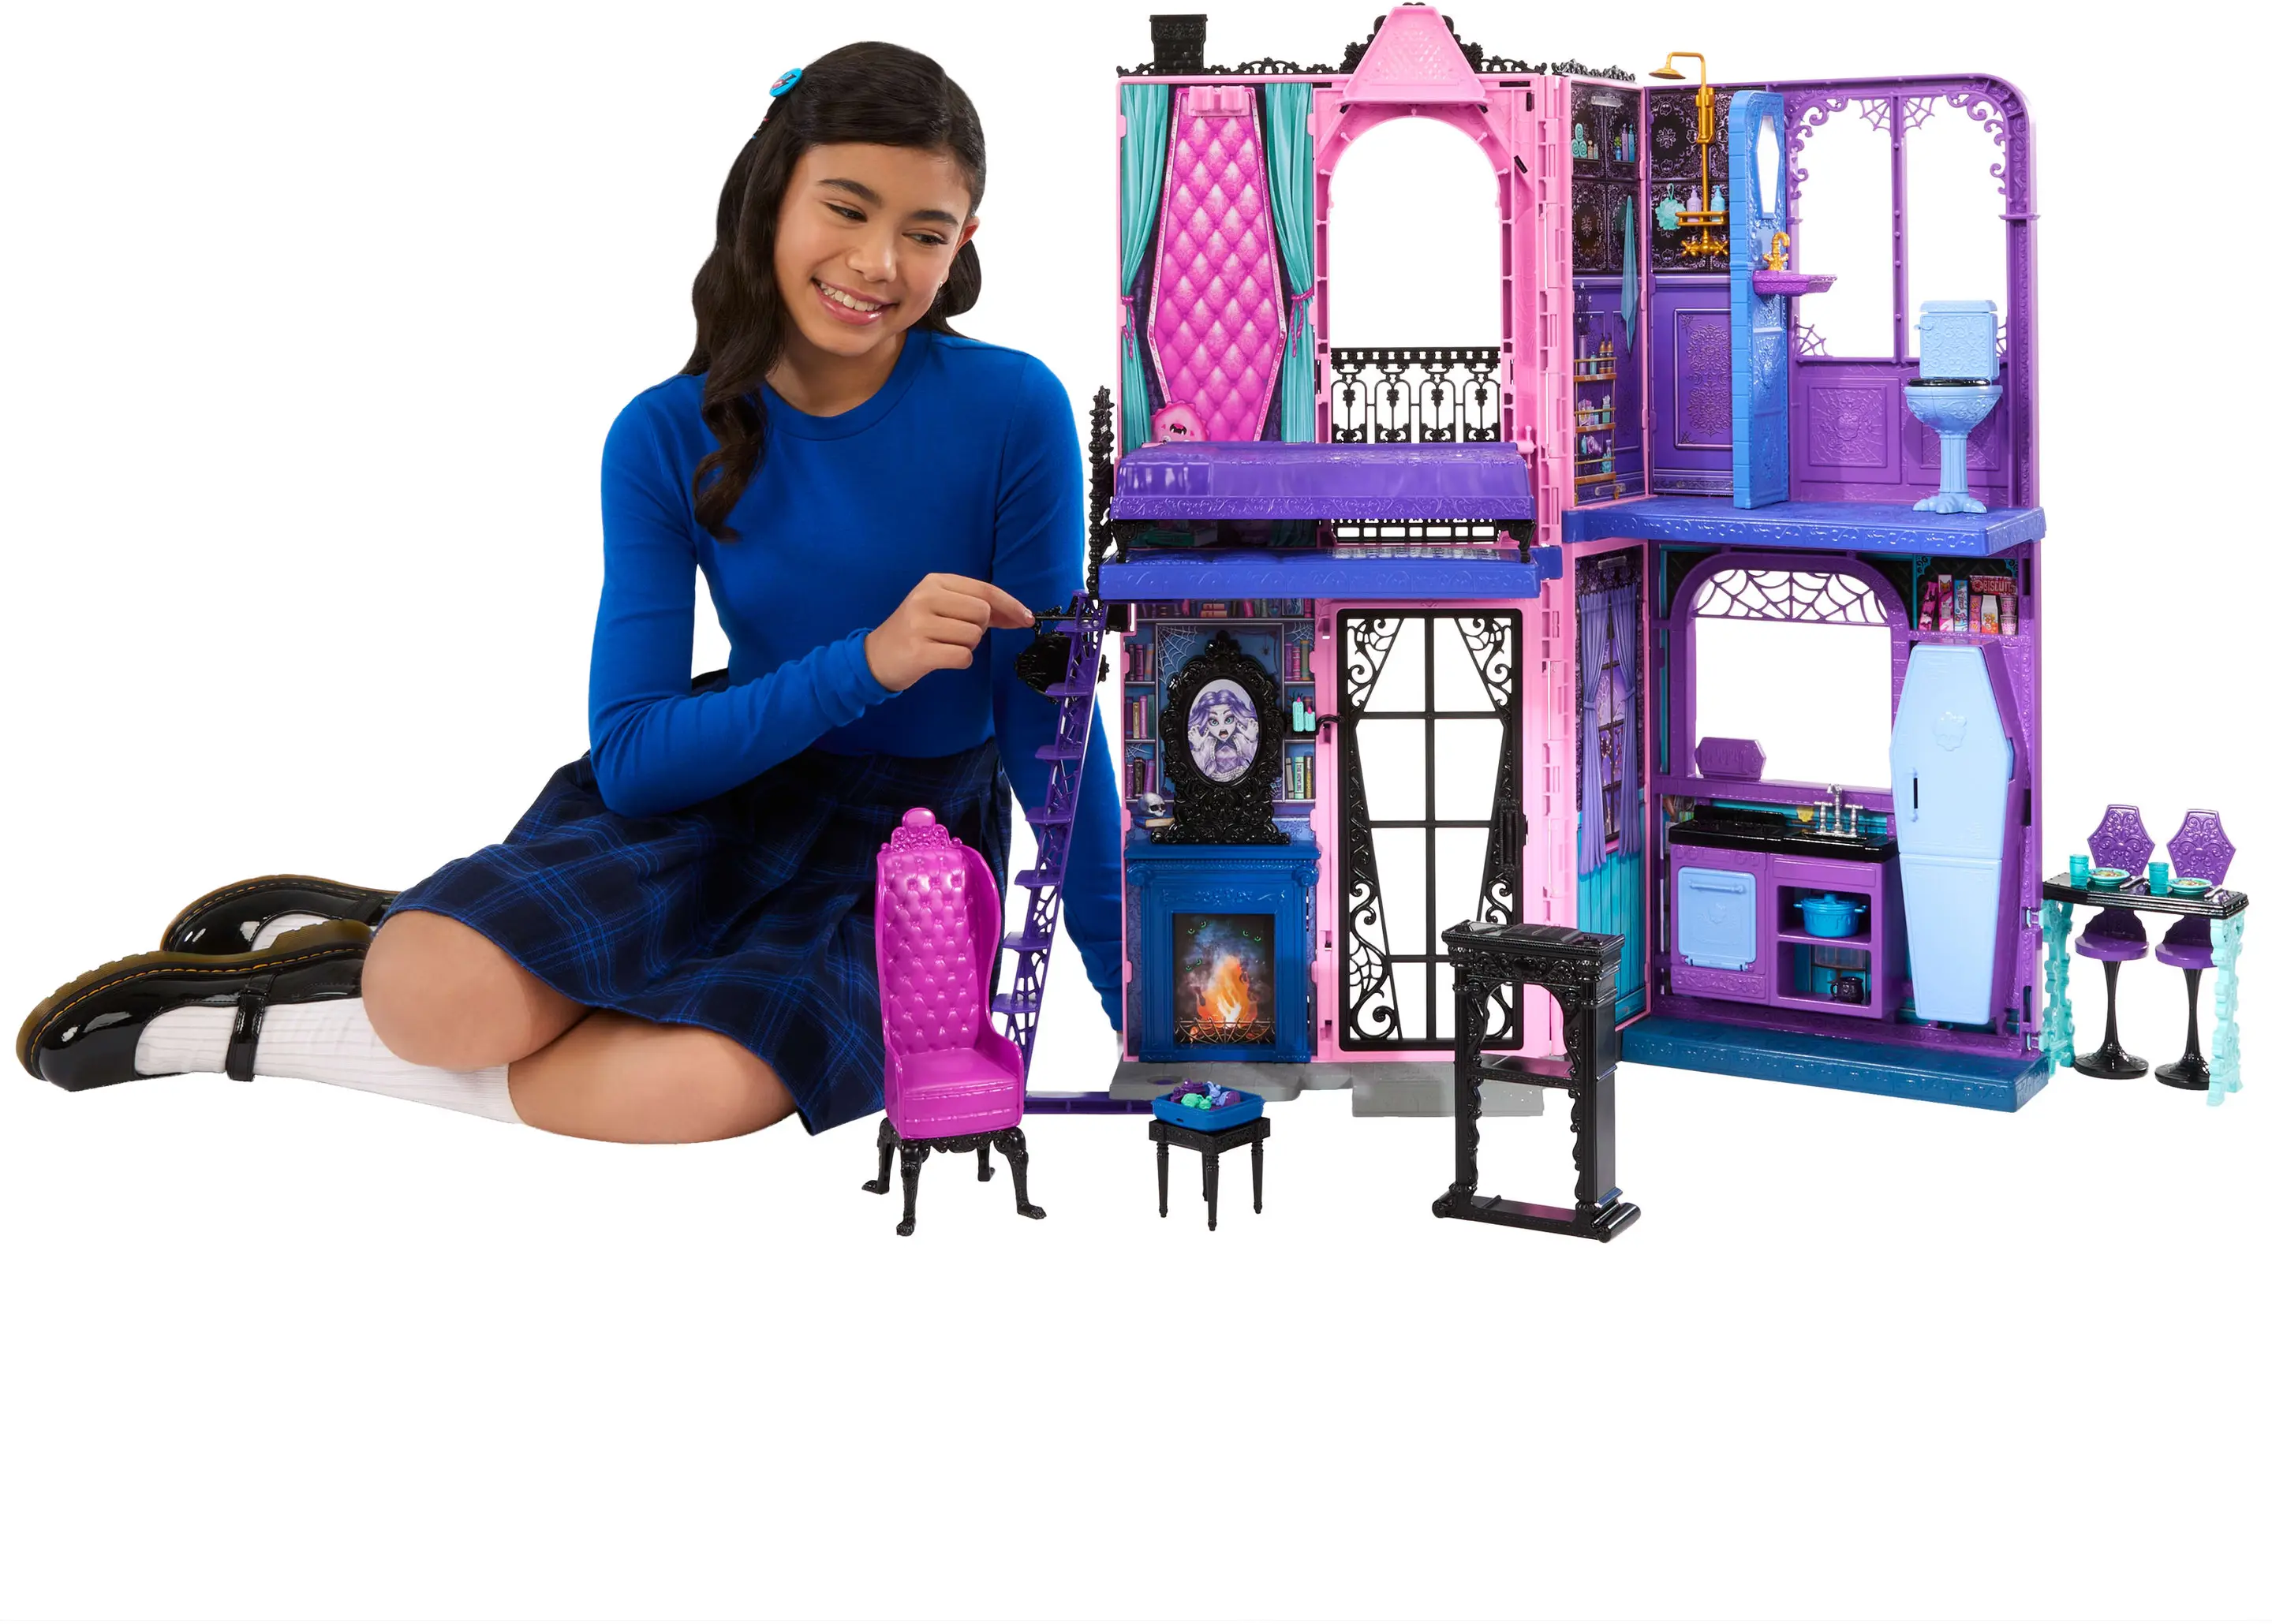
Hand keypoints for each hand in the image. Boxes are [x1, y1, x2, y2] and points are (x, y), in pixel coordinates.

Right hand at [863, 573, 1032, 692]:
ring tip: (943, 645)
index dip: (1010, 605)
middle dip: (979, 629)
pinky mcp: (920, 651)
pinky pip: (964, 657)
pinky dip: (960, 661)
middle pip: (983, 613)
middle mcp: (926, 598)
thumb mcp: (941, 607)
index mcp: (935, 582)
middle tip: (956, 634)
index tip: (1026, 618)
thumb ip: (976, 607)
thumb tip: (1020, 615)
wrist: (875, 657)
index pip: (985, 590)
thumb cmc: (916, 631)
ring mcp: (921, 624)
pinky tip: (941, 658)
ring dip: (967, 646)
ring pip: (974, 636)